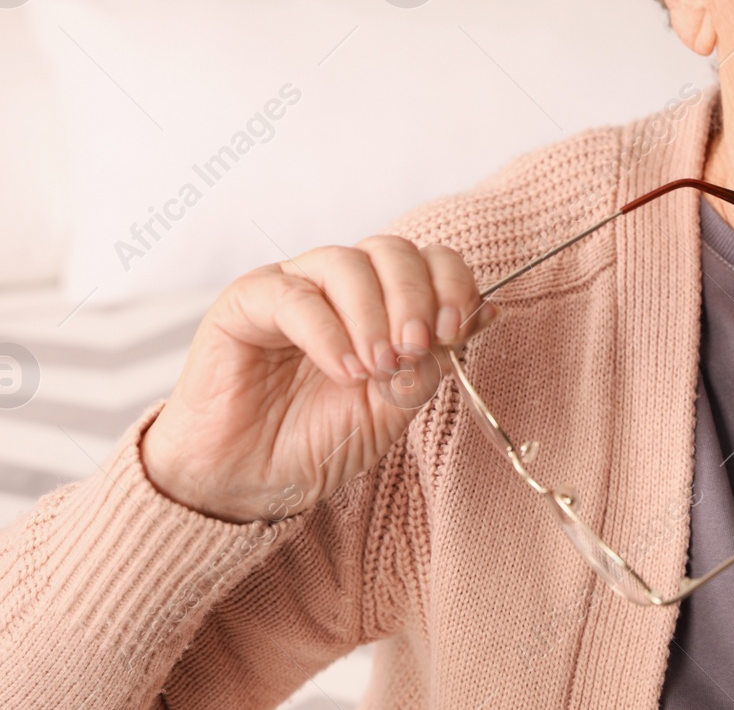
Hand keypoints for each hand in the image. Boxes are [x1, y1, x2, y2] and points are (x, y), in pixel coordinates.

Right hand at [140, 238, 494, 523]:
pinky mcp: (246, 302)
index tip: (455, 330)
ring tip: (377, 367)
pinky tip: (343, 371)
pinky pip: (294, 296)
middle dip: (415, 298)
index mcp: (379, 301)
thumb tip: (488, 312)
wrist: (251, 481)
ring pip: (346, 263)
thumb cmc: (317, 440)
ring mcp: (291, 287)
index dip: (450, 284)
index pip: (427, 259)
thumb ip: (434, 359)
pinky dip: (329, 333)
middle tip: (414, 350)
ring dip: (374, 314)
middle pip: (391, 251)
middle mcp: (337, 285)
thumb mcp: (393, 404)